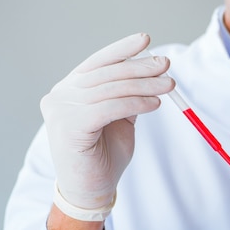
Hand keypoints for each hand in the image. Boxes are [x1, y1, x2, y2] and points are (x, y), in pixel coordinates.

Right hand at [40, 33, 174, 210]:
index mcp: (69, 90)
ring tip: (169, 85)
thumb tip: (153, 69)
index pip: (97, 62)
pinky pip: (110, 107)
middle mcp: (60, 96)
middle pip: (106, 74)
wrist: (91, 190)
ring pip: (110, 90)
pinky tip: (155, 104)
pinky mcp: (70, 126)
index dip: (122, 50)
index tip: (146, 40)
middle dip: (140, 68)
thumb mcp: (119, 117)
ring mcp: (61, 110)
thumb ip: (127, 94)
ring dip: (144, 85)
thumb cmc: (104, 155)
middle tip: (166, 65)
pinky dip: (136, 103)